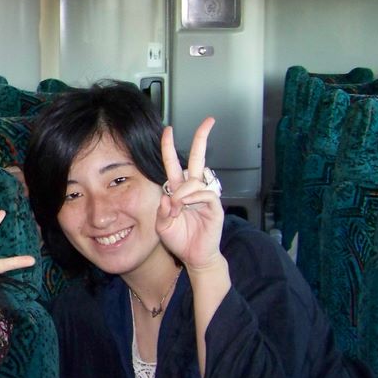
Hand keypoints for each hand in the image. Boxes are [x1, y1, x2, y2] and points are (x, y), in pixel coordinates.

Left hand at [156, 117, 224, 270]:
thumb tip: (169, 197)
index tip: (168, 130)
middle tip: (208, 121)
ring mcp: (205, 196)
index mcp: (178, 190)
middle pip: (197, 158)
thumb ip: (162, 210)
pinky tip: (186, 206)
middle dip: (202, 138)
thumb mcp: (162, 225)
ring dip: (182, 192)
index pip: (173, 164)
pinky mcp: (215, 205)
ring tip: (177, 209)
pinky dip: (193, 198)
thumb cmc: (180, 239)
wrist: (194, 256)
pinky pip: (204, 193)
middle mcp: (192, 189)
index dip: (169, 147)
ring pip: (195, 179)